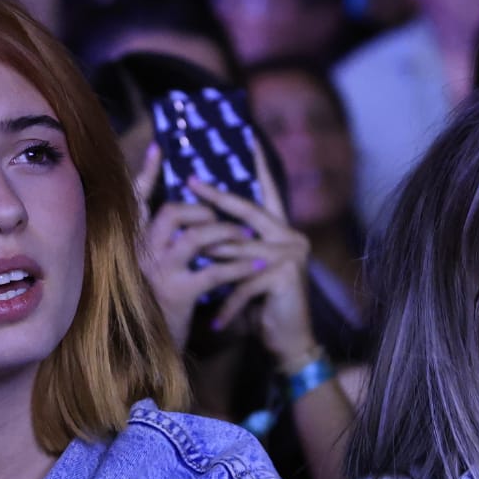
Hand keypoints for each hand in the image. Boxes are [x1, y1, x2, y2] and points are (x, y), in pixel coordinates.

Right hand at [131, 144, 264, 348]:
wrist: (147, 355)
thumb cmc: (154, 308)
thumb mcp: (149, 272)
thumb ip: (158, 245)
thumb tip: (180, 215)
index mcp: (132, 246)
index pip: (136, 202)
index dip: (146, 174)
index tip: (158, 147)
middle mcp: (140, 256)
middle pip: (170, 214)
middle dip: (201, 210)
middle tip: (220, 215)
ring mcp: (159, 274)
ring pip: (195, 237)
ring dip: (226, 233)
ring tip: (246, 236)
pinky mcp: (179, 295)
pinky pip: (215, 271)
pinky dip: (240, 267)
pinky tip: (259, 266)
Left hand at [186, 143, 316, 363]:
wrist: (290, 342)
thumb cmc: (262, 305)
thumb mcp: (245, 270)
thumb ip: (234, 246)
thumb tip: (202, 224)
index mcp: (281, 230)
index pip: (266, 191)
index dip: (258, 164)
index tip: (247, 136)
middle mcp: (291, 236)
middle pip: (248, 211)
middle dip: (216, 197)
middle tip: (190, 180)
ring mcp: (291, 255)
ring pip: (239, 249)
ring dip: (212, 260)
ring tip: (187, 265)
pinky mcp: (284, 276)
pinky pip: (243, 283)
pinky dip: (227, 305)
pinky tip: (216, 322)